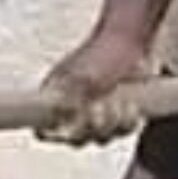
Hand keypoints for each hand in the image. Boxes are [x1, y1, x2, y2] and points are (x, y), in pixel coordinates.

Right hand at [37, 26, 151, 145]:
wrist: (132, 38)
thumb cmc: (104, 53)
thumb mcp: (84, 78)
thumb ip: (70, 101)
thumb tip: (59, 119)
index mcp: (56, 99)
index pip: (44, 130)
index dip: (54, 136)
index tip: (70, 129)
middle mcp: (74, 109)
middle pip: (77, 140)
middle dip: (94, 128)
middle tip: (102, 108)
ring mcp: (97, 112)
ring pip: (102, 138)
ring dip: (115, 124)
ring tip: (123, 104)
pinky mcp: (119, 114)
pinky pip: (121, 132)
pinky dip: (129, 123)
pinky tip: (133, 108)